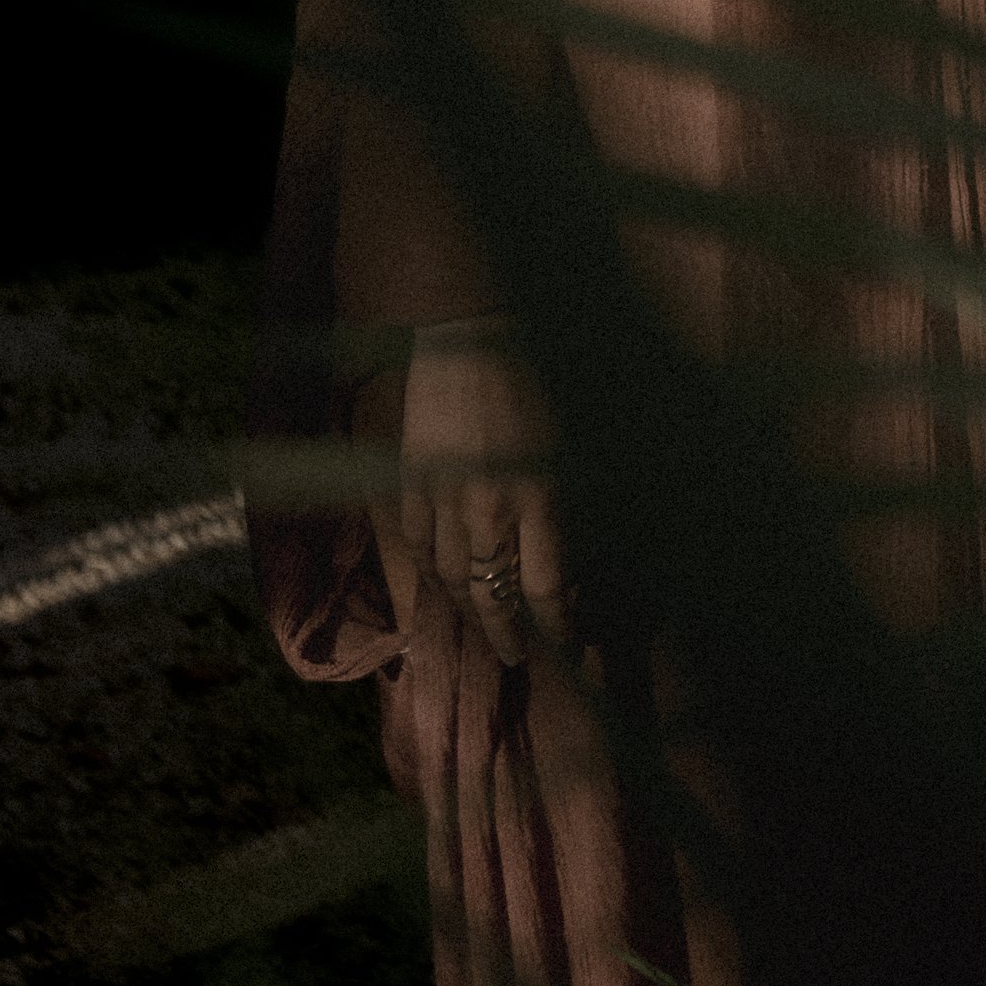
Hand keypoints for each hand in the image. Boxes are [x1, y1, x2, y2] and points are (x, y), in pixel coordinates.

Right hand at [397, 326, 568, 663]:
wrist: (472, 328)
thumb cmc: (539, 378)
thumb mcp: (574, 442)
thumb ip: (572, 505)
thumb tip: (573, 563)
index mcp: (540, 497)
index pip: (548, 589)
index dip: (559, 629)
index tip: (569, 647)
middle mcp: (490, 507)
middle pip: (494, 596)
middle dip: (508, 635)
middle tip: (516, 657)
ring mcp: (444, 496)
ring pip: (451, 578)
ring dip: (468, 611)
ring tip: (483, 627)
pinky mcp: (411, 480)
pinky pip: (418, 544)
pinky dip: (431, 571)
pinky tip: (443, 582)